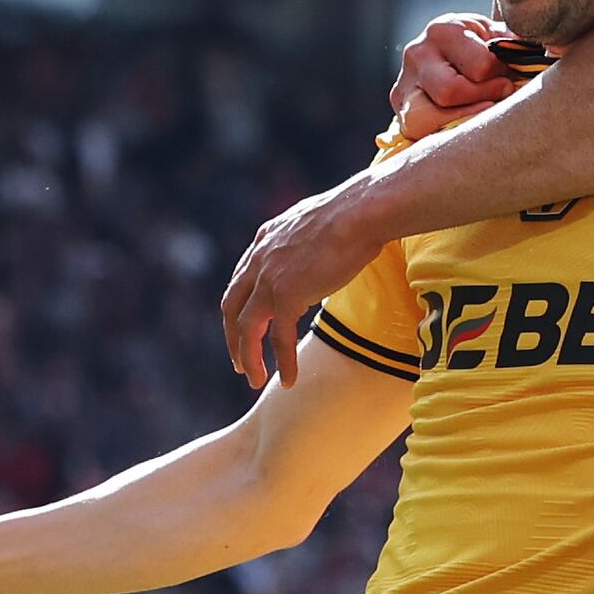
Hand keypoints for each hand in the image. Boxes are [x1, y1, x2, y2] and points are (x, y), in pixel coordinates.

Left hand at [217, 166, 390, 391]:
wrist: (361, 212)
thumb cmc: (355, 214)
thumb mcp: (318, 223)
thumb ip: (309, 239)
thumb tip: (326, 245)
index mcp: (265, 240)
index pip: (241, 279)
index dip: (240, 307)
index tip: (244, 326)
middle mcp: (259, 259)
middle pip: (232, 307)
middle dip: (233, 338)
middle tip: (239, 362)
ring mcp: (270, 278)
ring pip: (248, 329)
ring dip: (249, 358)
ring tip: (256, 380)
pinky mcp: (287, 295)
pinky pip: (279, 338)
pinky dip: (283, 362)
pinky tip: (290, 380)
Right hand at [389, 10, 519, 125]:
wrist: (446, 53)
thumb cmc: (480, 46)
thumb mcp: (496, 37)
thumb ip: (512, 47)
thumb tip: (547, 56)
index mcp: (444, 30)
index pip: (479, 66)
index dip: (500, 79)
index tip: (508, 81)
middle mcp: (417, 54)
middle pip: (449, 92)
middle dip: (480, 101)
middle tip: (497, 100)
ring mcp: (403, 84)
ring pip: (425, 119)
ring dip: (459, 122)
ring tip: (480, 115)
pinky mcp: (400, 110)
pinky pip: (418, 134)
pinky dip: (444, 134)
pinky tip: (463, 129)